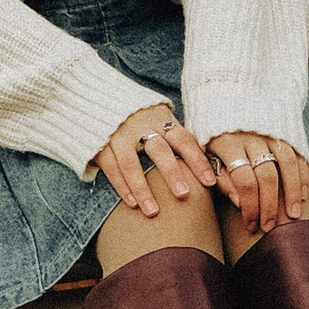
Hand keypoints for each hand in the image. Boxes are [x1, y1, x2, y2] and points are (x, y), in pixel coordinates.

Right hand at [90, 102, 216, 218]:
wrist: (98, 96)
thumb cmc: (139, 114)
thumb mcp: (159, 117)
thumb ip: (176, 136)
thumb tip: (207, 163)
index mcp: (161, 119)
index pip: (183, 140)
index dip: (197, 160)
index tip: (210, 183)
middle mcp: (141, 125)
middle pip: (159, 150)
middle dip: (172, 173)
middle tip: (184, 195)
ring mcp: (119, 134)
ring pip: (132, 164)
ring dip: (143, 189)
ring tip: (153, 212)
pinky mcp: (100, 143)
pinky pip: (112, 167)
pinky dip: (122, 186)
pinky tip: (132, 204)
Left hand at [204, 129, 308, 234]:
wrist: (225, 94)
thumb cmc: (213, 132)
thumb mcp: (205, 151)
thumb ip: (220, 176)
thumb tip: (239, 203)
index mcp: (228, 142)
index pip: (244, 181)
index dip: (250, 207)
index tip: (250, 225)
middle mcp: (252, 136)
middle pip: (267, 175)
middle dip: (270, 206)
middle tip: (270, 226)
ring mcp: (270, 131)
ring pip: (287, 164)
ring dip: (292, 192)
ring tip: (294, 215)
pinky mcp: (284, 130)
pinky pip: (298, 154)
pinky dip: (303, 175)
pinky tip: (302, 195)